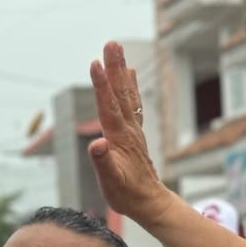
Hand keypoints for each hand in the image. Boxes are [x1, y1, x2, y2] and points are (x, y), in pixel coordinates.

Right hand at [88, 42, 176, 225]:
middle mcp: (128, 129)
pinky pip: (132, 103)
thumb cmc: (127, 195)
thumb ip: (103, 163)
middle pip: (120, 94)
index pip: (108, 107)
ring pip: (126, 95)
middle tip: (112, 43)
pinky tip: (129, 74)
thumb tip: (97, 144)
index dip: (101, 86)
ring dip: (121, 71)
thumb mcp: (111, 183)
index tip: (95, 63)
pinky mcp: (134, 133)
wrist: (150, 203)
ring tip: (117, 49)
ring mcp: (132, 130)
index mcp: (119, 138)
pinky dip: (129, 86)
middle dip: (114, 68)